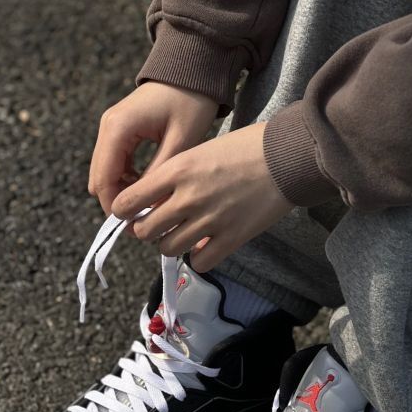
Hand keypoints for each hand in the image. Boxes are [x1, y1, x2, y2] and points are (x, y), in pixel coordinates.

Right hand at [88, 82, 218, 213]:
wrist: (192, 70)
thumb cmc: (191, 101)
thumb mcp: (181, 141)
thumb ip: (161, 174)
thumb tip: (149, 207)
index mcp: (118, 129)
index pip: (104, 180)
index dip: (116, 207)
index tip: (135, 226)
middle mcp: (108, 128)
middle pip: (99, 179)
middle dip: (117, 202)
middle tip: (143, 222)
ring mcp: (111, 128)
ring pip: (105, 173)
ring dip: (123, 191)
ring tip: (149, 206)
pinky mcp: (120, 130)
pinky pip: (115, 163)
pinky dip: (127, 179)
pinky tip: (149, 187)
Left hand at [111, 122, 292, 271]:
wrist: (287, 157)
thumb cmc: (244, 148)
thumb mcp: (200, 150)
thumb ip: (173, 176)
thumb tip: (151, 203)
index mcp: (177, 170)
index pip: (128, 201)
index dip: (124, 211)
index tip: (131, 212)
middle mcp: (188, 197)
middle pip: (145, 231)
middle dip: (147, 230)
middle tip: (158, 224)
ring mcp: (210, 220)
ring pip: (168, 248)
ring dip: (171, 243)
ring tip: (183, 233)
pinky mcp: (231, 238)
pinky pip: (199, 262)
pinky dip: (198, 256)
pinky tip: (205, 245)